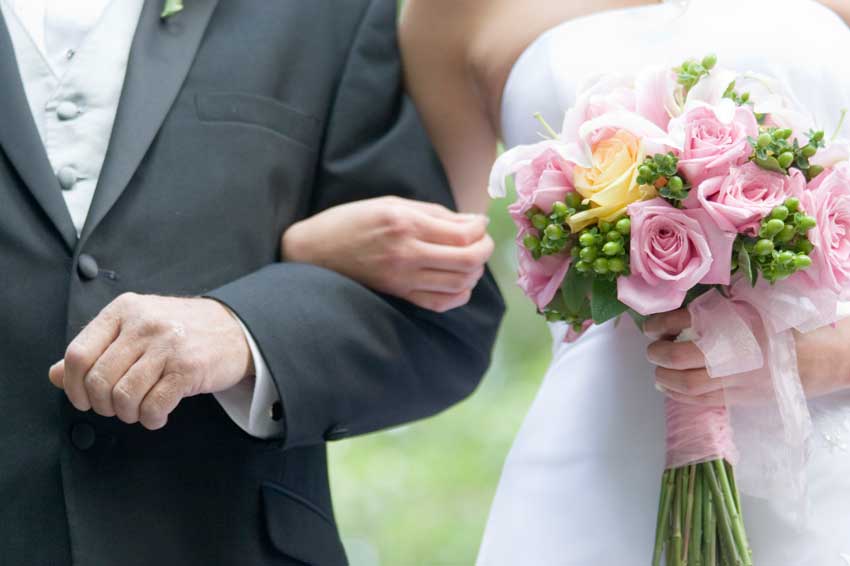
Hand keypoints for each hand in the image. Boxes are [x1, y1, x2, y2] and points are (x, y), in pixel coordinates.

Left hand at [49, 294, 253, 429]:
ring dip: (128, 414)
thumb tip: (54, 374)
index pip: (78, 353)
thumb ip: (96, 349)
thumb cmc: (181, 331)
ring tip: (139, 410)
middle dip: (103, 405)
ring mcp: (167, 345)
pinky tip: (158, 414)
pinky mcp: (189, 368)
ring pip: (124, 396)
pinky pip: (153, 406)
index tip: (83, 399)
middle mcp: (144, 324)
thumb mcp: (135, 328)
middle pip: (99, 380)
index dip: (73, 385)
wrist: (235, 330)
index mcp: (124, 310)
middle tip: (117, 407)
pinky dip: (151, 419)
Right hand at [282, 196, 493, 312]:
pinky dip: (459, 294)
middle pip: (467, 260)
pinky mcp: (399, 295)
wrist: (314, 251)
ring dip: (474, 272)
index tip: (479, 224)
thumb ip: (433, 213)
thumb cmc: (351, 221)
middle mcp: (407, 254)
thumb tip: (472, 223)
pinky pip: (441, 303)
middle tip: (482, 242)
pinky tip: (458, 282)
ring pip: (459, 284)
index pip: (463, 233)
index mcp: (405, 224)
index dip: (480, 229)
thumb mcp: (391, 204)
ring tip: (470, 259)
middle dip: (484, 250)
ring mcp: (403, 279)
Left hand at [644, 308, 849, 405]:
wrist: (818, 356)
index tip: (649, 327)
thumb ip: (715, 308)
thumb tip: (677, 313)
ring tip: (657, 372)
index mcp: (733, 320)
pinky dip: (679, 395)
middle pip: (678, 356)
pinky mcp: (741, 397)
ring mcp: (736, 377)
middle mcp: (732, 349)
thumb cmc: (779, 326)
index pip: (681, 320)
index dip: (658, 325)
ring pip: (686, 383)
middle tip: (652, 351)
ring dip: (663, 377)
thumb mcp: (748, 305)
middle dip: (657, 354)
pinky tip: (669, 387)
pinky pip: (701, 400)